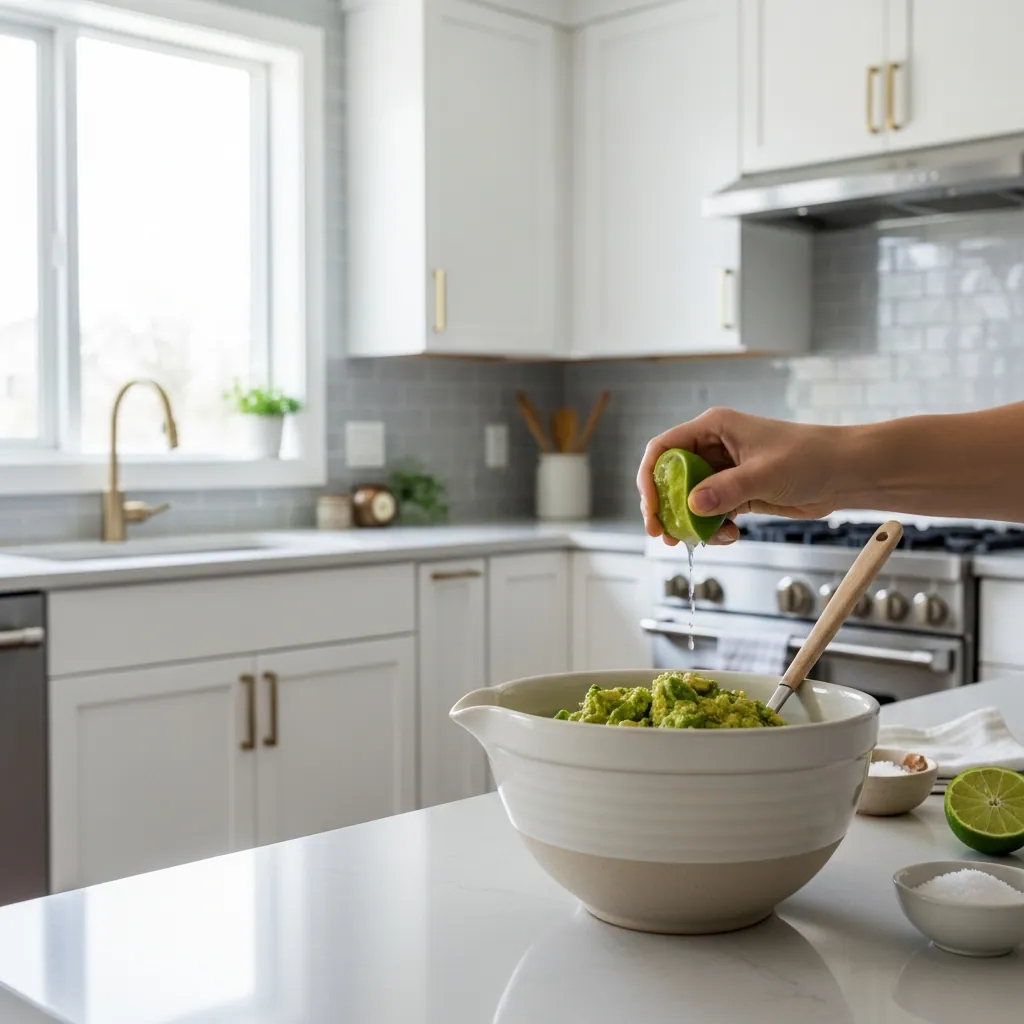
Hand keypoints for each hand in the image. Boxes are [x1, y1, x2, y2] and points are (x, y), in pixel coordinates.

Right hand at [636, 408, 844, 544]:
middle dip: (665, 508)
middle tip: (665, 534)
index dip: (650, 477)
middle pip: (670, 478)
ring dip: (690, 524)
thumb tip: (692, 506)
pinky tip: (730, 536)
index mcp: (712, 428)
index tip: (651, 506)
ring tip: (703, 540)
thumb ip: (727, 489)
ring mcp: (723, 472)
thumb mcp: (765, 473)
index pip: (663, 449)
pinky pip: (710, 514)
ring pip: (688, 501)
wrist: (844, 473)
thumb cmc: (810, 457)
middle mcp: (712, 448)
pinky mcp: (735, 493)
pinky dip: (712, 529)